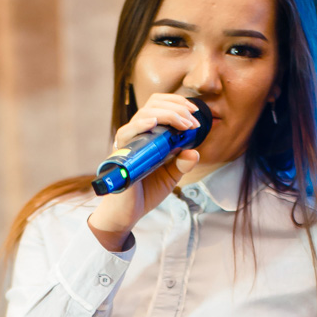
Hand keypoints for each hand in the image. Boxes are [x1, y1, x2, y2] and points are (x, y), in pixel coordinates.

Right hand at [88, 93, 201, 249]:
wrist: (129, 212)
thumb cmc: (146, 192)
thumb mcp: (170, 176)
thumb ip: (182, 164)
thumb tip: (194, 152)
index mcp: (150, 134)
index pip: (160, 106)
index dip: (178, 103)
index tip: (195, 114)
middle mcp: (138, 134)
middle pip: (153, 104)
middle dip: (177, 107)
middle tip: (193, 120)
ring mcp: (128, 142)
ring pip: (144, 114)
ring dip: (167, 115)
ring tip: (184, 124)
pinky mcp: (120, 153)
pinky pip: (127, 133)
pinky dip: (140, 125)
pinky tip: (153, 123)